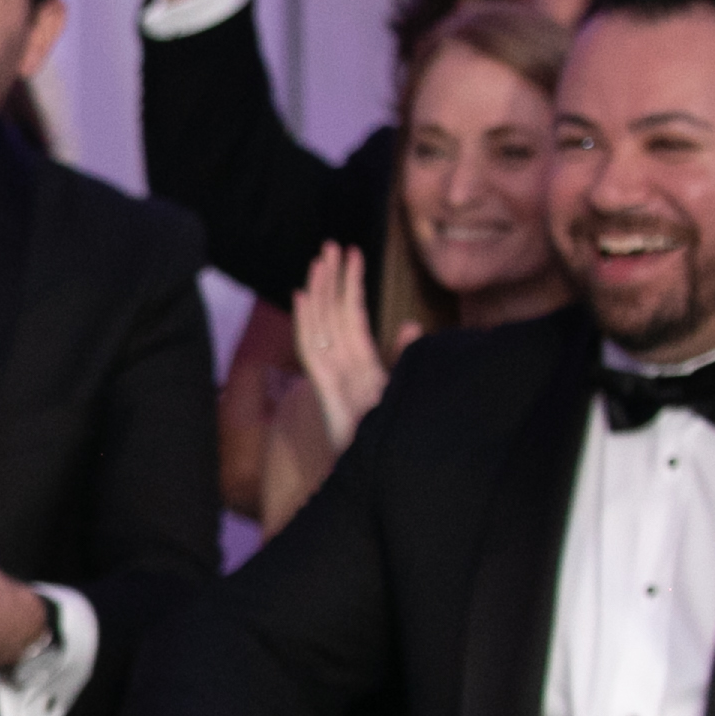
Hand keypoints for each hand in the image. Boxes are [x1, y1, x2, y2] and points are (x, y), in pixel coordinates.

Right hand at [288, 244, 409, 455]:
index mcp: (361, 366)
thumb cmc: (394, 434)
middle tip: (331, 244)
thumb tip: (412, 325)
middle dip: (332, 279)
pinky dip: (305, 324)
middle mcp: (343, 368)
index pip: (351, 318)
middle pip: (332, 316)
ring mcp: (332, 379)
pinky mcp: (326, 392)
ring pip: (321, 326)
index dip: (350, 286)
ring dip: (320, 292)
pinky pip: (311, 352)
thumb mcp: (404, 389)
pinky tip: (302, 297)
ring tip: (321, 259)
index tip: (351, 255)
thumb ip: (404, 357)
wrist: (389, 471)